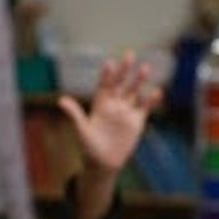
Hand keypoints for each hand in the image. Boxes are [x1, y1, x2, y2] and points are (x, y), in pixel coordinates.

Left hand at [59, 53, 162, 178]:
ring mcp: (126, 111)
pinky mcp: (137, 121)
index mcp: (100, 104)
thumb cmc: (90, 147)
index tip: (109, 64)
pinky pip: (145, 108)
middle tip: (129, 55)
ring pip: (134, 92)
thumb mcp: (82, 130)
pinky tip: (157, 92)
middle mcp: (114, 104)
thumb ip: (75, 114)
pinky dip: (151, 100)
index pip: (104, 85)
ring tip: (145, 68)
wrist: (104, 164)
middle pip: (120, 83)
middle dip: (124, 70)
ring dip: (139, 80)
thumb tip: (61, 100)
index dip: (107, 75)